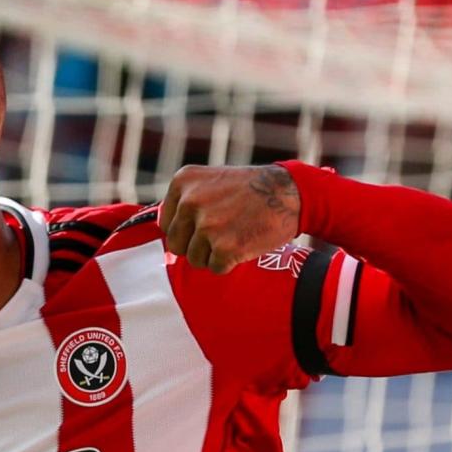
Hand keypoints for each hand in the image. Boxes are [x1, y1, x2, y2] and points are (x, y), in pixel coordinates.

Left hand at [159, 164, 300, 273]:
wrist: (288, 193)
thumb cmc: (250, 190)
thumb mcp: (210, 182)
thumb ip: (184, 202)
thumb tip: (162, 232)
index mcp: (182, 182)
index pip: (166, 224)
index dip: (186, 230)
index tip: (207, 224)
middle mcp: (190, 202)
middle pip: (176, 244)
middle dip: (197, 245)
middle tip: (222, 234)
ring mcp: (206, 226)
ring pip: (195, 259)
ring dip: (213, 255)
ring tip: (235, 237)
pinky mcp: (224, 248)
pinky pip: (215, 268)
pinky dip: (229, 263)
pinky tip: (244, 245)